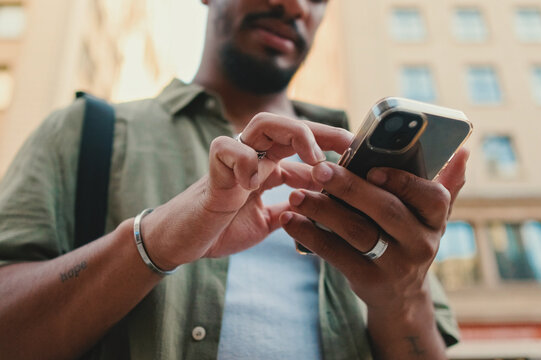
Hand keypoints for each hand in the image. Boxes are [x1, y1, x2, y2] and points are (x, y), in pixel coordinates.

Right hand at [141, 113, 352, 269]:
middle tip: (346, 145)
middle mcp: (252, 157)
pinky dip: (244, 161)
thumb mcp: (266, 222)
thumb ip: (290, 211)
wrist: (183, 242)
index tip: (356, 151)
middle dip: (319, 130)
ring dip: (292, 135)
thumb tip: (321, 208)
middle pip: (286, 125)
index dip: (328, 143)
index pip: (300, 145)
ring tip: (313, 159)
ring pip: (261, 124)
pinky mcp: (212, 170)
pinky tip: (255, 184)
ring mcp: (232, 160)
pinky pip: (226, 148)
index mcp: (266, 166)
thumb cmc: (221, 228)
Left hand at [280, 148, 468, 310]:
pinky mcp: (368, 281)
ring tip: (296, 194)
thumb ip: (446, 183)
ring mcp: (396, 265)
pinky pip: (336, 255)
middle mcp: (422, 243)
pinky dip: (311, 236)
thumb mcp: (431, 216)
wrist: (400, 295)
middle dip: (350, 188)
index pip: (431, 197)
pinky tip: (290, 221)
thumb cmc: (409, 238)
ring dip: (323, 210)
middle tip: (318, 170)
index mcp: (437, 219)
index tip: (373, 168)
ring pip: (357, 232)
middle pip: (386, 211)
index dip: (403, 181)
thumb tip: (463, 151)